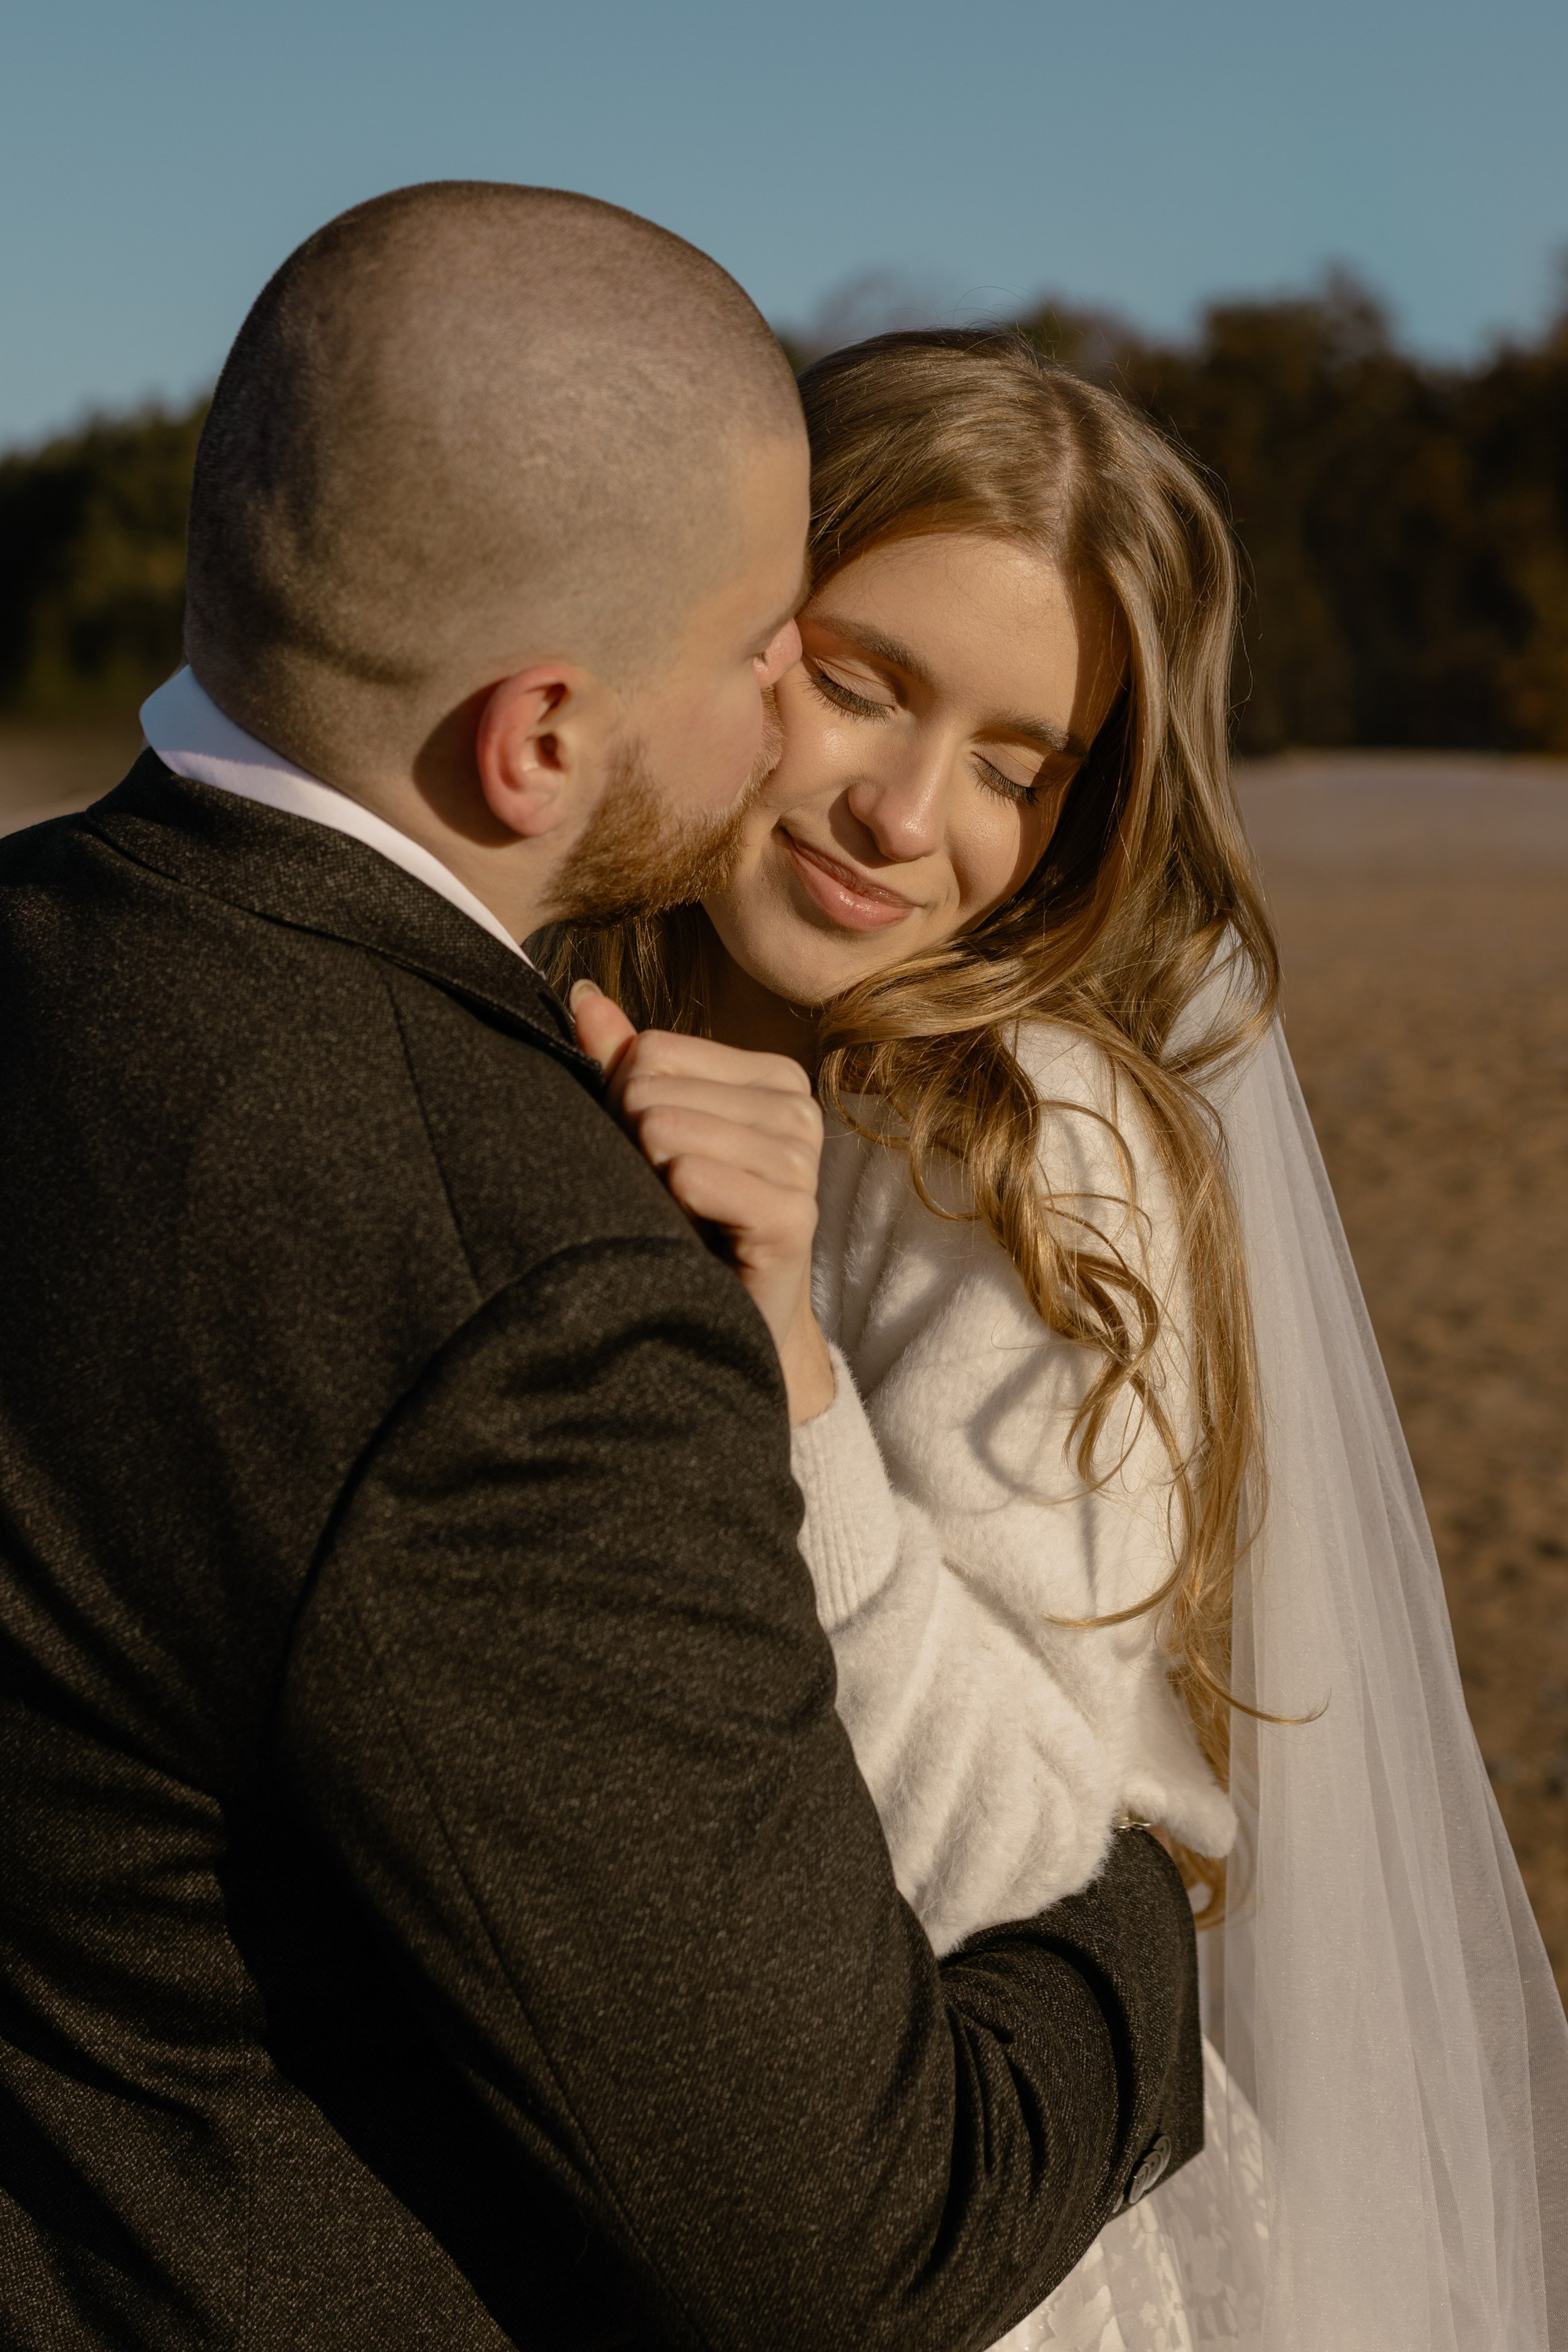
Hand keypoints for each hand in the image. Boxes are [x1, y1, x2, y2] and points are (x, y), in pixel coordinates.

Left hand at [572, 983, 835, 1425]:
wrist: (733, 1327)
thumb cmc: (691, 1225)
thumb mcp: (653, 1135)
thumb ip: (624, 1062)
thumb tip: (582, 996)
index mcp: (771, 1077)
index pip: (650, 1048)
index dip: (623, 1102)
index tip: (647, 1155)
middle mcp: (797, 1110)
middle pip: (650, 1085)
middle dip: (631, 1142)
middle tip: (659, 1194)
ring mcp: (802, 1162)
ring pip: (664, 1127)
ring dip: (649, 1179)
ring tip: (674, 1215)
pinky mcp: (792, 1217)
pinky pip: (694, 1177)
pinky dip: (672, 1204)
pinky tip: (689, 1230)